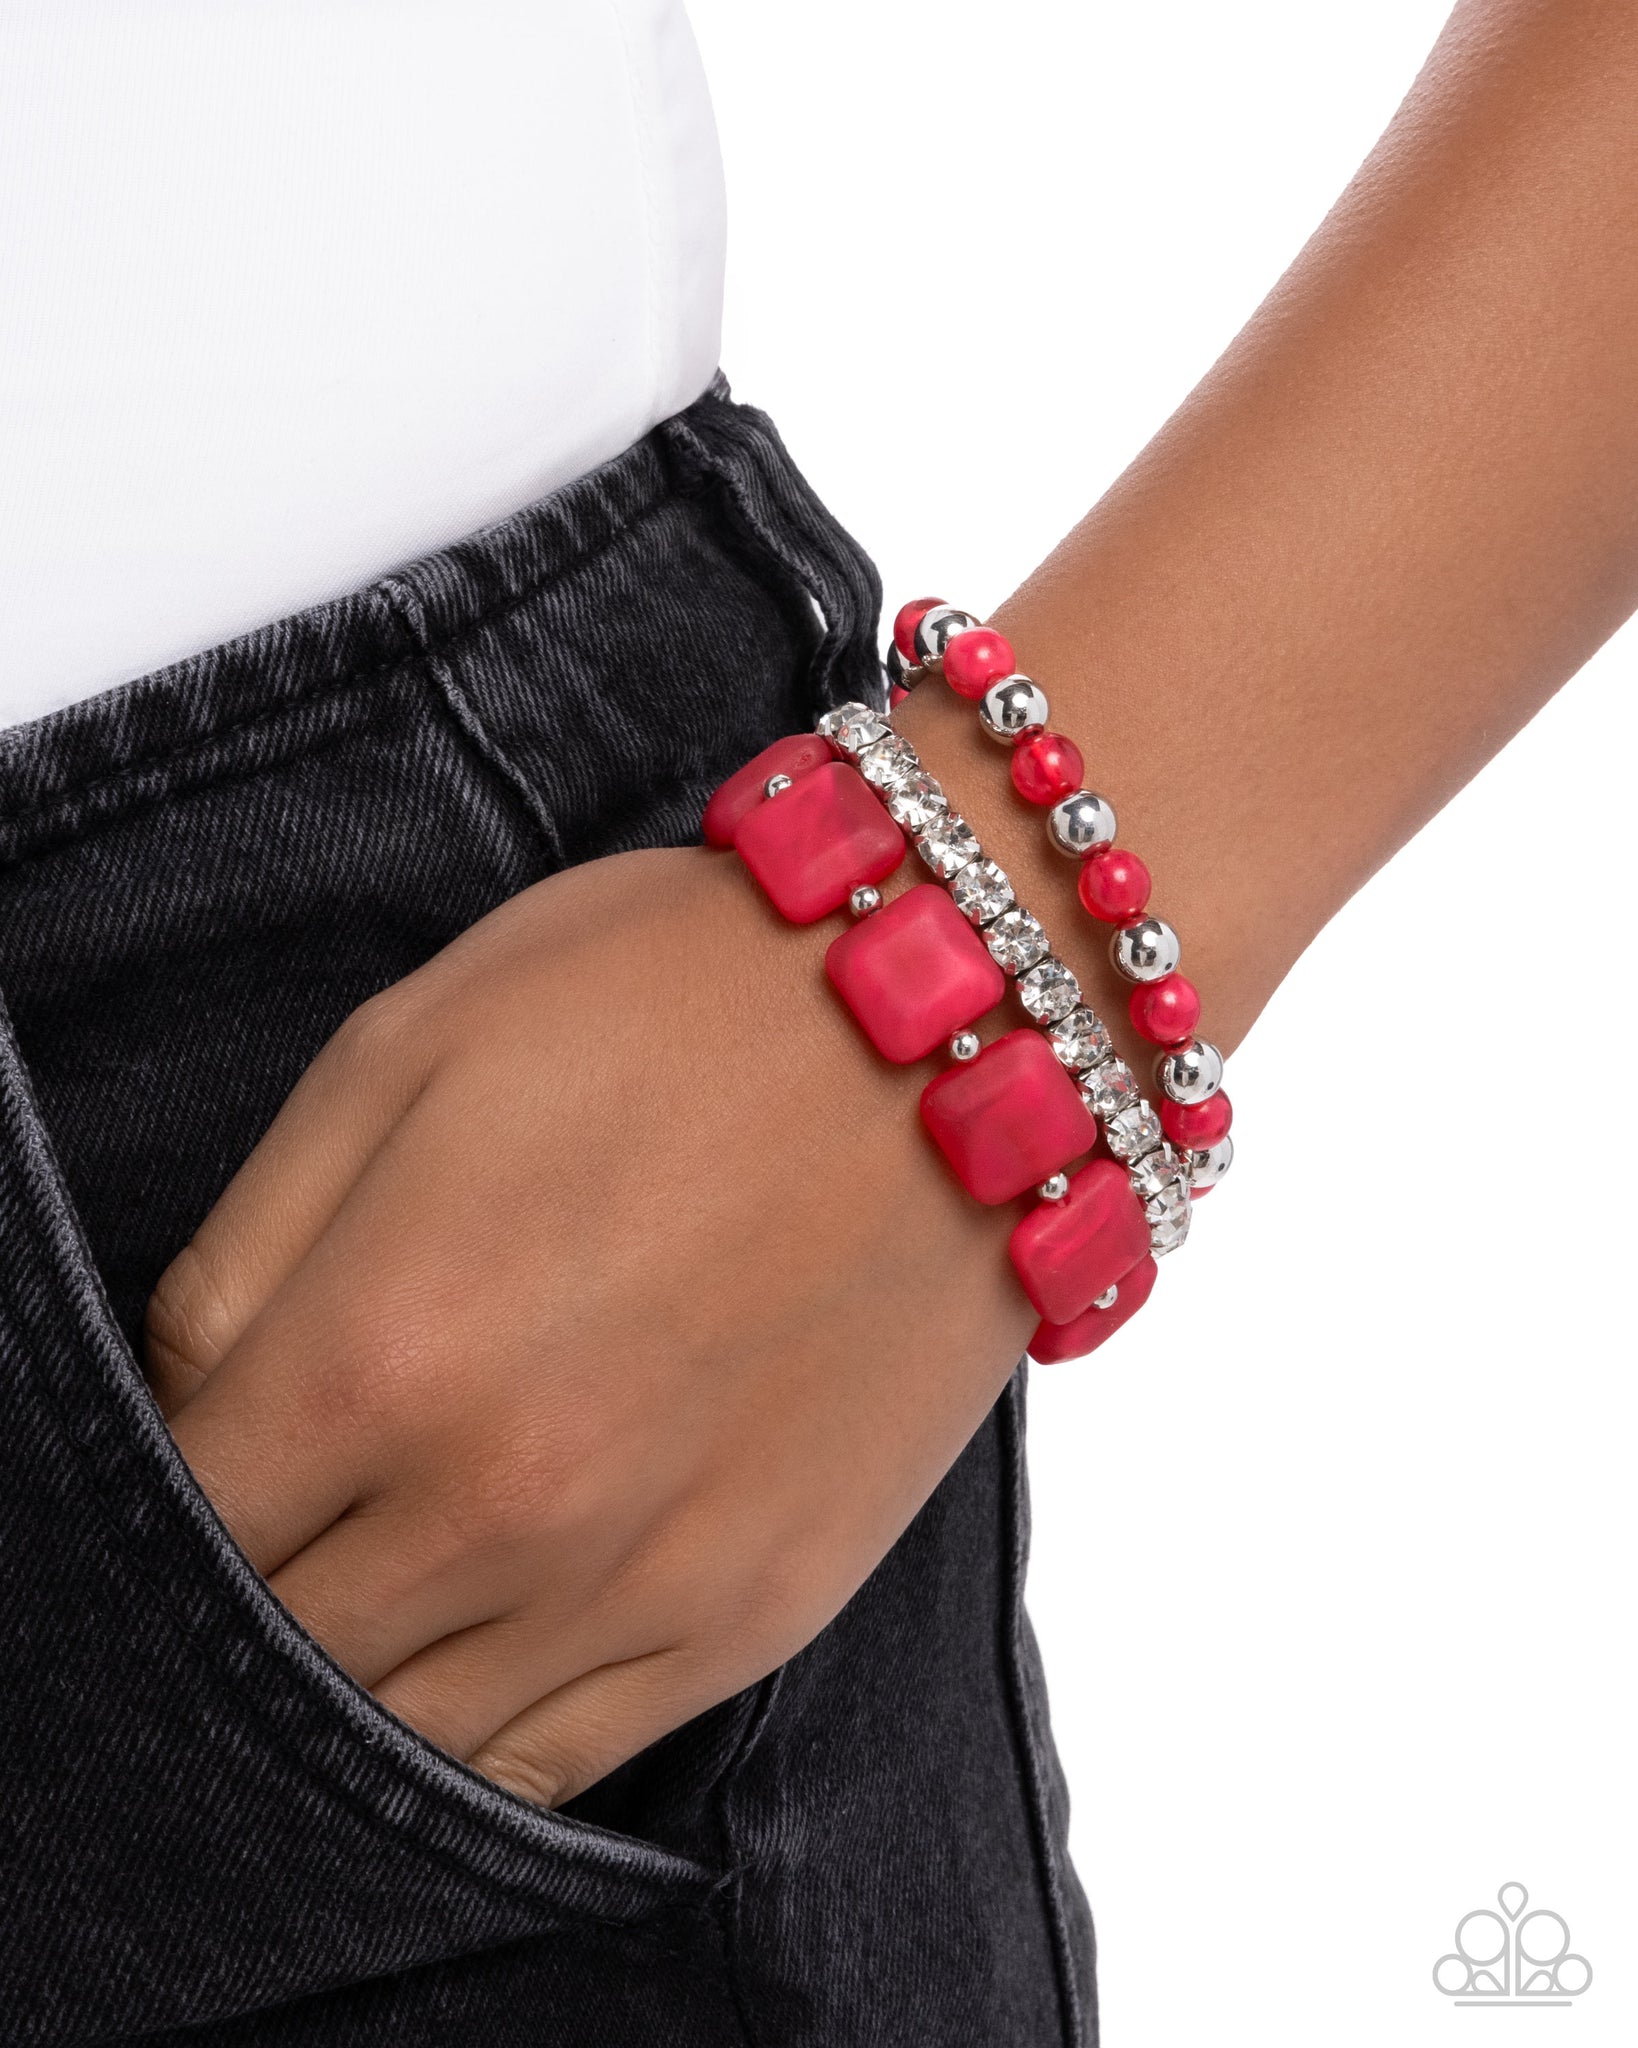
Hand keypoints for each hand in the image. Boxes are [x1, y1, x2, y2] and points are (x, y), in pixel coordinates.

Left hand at [145, 845, 1031, 1804]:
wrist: (954, 1023)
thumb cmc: (668, 1000)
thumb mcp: (400, 1049)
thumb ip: (243, 1257)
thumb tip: (178, 1407)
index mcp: (379, 1351)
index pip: (178, 1523)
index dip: (160, 1490)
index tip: (208, 1441)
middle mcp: (499, 1507)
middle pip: (275, 1649)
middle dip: (245, 1588)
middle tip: (287, 1504)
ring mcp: (639, 1582)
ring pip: (404, 1737)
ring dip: (352, 1677)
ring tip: (374, 1573)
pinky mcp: (757, 1613)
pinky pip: (562, 1767)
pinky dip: (481, 1737)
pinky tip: (475, 1646)